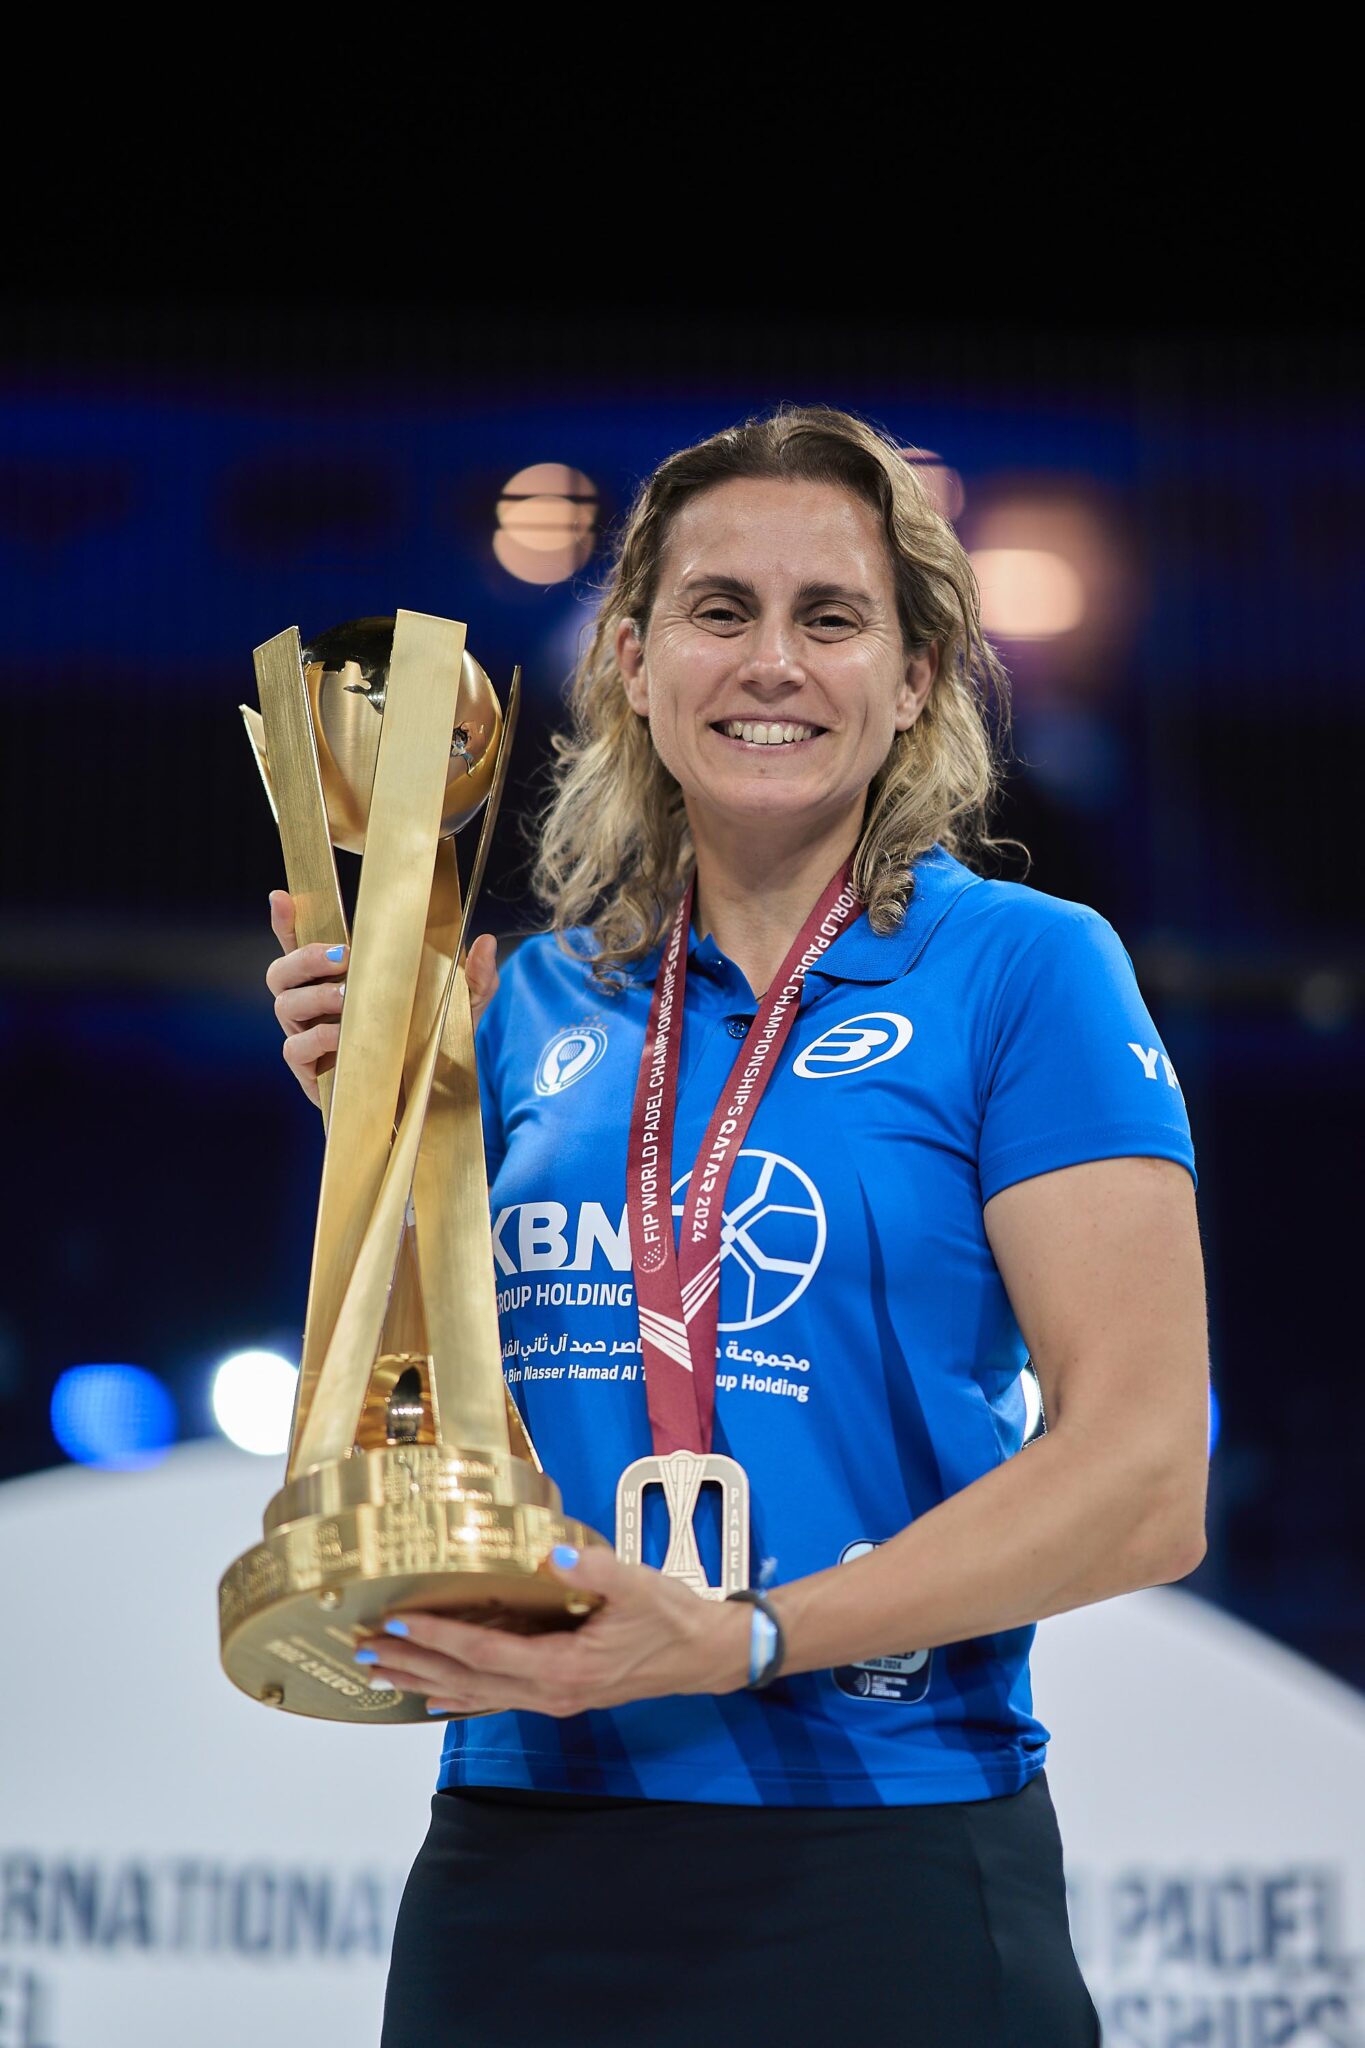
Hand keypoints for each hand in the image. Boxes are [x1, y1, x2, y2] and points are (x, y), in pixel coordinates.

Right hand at [266, 889, 500, 1106]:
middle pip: (280, 972)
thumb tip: (486, 941)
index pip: (299, 946)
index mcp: (338, 980)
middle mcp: (314, 1006)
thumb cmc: (432, 1045)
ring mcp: (308, 1037)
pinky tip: (344, 1034)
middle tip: (344, 957)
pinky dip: (317, 1036)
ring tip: (349, 998)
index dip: (285, 922)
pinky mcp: (310, 1071)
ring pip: (284, 1004)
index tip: (282, 897)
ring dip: (315, 995)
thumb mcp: (460, 1008)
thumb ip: (475, 975)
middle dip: (304, 957)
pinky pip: (295, 1047)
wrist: (427, 1102)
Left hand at [353, 1546, 751, 1717]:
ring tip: (380, 1674)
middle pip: (467, 1683)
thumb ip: (595, 1570)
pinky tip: (435, 1699)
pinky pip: (497, 1699)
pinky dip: (460, 1698)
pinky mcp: (559, 1693)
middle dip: (413, 1667)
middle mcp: (550, 1691)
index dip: (438, 1640)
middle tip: (363, 1655)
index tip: (396, 1626)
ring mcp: (553, 1698)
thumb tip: (550, 1554)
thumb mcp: (640, 1585)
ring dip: (425, 1683)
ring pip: (476, 1695)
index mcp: (564, 1666)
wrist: (705, 1655)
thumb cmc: (672, 1617)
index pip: (486, 1653)